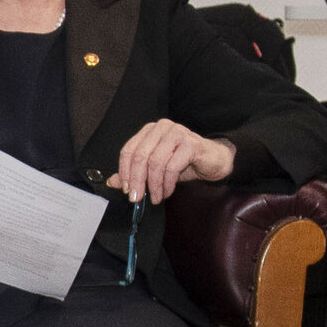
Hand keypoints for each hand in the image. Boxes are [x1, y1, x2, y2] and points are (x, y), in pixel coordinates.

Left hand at [111, 119, 235, 205]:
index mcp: (149, 131)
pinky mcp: (190, 144)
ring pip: (155, 162)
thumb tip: (112, 182)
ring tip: (156, 197)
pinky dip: (167, 183)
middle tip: (137, 198)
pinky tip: (167, 192)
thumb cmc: (184, 163)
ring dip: (154, 185)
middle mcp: (161, 128)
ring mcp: (177, 133)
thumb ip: (134, 173)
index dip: (125, 172)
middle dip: (137, 181)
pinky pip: (172, 166)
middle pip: (140, 156)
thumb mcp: (155, 169)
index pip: (129, 150)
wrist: (213, 160)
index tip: (127, 190)